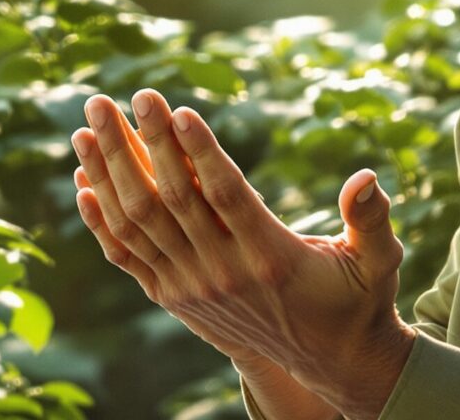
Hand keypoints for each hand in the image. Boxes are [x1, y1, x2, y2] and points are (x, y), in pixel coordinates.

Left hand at [70, 89, 415, 419]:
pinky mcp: (173, 298)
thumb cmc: (354, 300)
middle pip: (173, 199)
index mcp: (271, 256)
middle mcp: (224, 273)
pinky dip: (101, 220)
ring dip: (108, 172)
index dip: (201, 151)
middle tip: (120, 95)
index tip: (176, 109)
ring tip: (89, 124)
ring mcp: (191, 288)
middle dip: (141, 143)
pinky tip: (82, 181)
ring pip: (139, 223)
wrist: (324, 363)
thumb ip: (372, 220)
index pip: (227, 195)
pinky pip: (126, 256)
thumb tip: (368, 177)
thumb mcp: (377, 263)